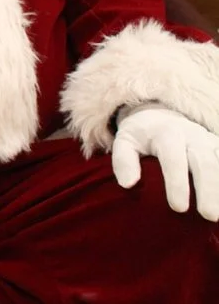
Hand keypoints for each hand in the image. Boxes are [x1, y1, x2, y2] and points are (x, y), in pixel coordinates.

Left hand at [112, 105, 218, 221]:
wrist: (160, 115)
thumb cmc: (141, 135)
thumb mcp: (125, 142)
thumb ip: (123, 160)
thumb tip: (128, 184)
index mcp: (167, 134)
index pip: (174, 159)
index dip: (177, 183)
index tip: (178, 208)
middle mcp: (193, 137)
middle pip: (205, 163)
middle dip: (208, 189)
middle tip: (208, 215)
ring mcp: (209, 142)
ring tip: (218, 216)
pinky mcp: (218, 147)